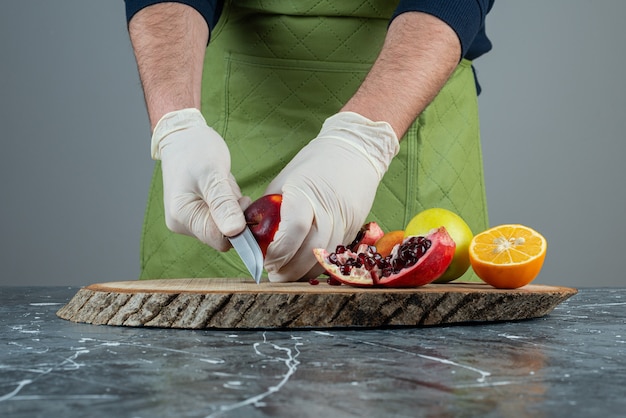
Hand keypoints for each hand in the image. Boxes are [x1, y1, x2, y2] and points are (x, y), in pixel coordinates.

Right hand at [152, 108, 247, 250]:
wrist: (183, 135)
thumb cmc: (194, 149)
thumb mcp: (213, 174)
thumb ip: (223, 204)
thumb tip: (235, 232)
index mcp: (182, 217)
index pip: (219, 240)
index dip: (238, 225)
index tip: (242, 201)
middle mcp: (183, 223)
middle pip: (223, 235)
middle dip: (234, 214)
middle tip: (229, 188)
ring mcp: (190, 219)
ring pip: (224, 225)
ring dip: (232, 206)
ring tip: (223, 184)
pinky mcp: (198, 213)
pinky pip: (222, 216)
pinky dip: (228, 203)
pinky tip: (222, 186)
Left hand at [264, 112, 399, 281]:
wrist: (355, 152)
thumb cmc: (314, 164)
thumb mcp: (285, 180)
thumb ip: (271, 208)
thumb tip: (254, 235)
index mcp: (306, 193)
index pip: (294, 230)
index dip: (278, 251)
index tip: (265, 259)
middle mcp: (329, 209)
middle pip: (311, 251)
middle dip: (289, 269)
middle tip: (273, 274)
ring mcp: (346, 220)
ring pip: (325, 257)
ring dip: (303, 272)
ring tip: (286, 275)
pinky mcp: (355, 228)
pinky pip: (335, 254)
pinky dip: (318, 264)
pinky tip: (305, 266)